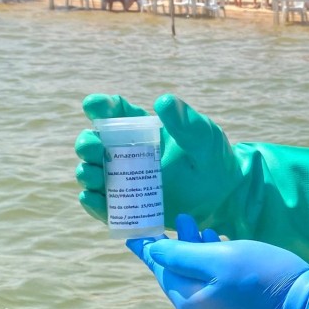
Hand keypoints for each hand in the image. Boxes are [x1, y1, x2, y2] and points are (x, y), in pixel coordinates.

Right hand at [75, 93, 242, 228]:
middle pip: (94, 144)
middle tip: (95, 149)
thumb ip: (186, 123)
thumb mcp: (204, 138)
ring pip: (92, 174)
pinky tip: (92, 199)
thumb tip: (163, 101)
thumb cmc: (214, 159)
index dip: (100, 106)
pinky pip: (103, 205)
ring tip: (93, 175)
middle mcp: (126, 154)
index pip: (114, 112)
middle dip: (87, 144)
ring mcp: (125, 181)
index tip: (94, 105)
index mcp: (141, 130)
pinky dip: (93, 203)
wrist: (222, 197)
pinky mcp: (128, 206)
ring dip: (86, 173)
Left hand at [127, 214, 308, 308]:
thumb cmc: (261, 276)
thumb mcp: (220, 259)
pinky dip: (212, 263)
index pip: (161, 270)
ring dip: (196, 251)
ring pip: (198, 278)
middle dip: (176, 245)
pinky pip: (214, 284)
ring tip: (201, 225)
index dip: (149, 248)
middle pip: (179, 275)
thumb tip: (153, 252)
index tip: (134, 231)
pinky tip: (222, 246)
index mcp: (190, 301)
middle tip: (179, 216)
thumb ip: (183, 255)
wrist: (306, 307)